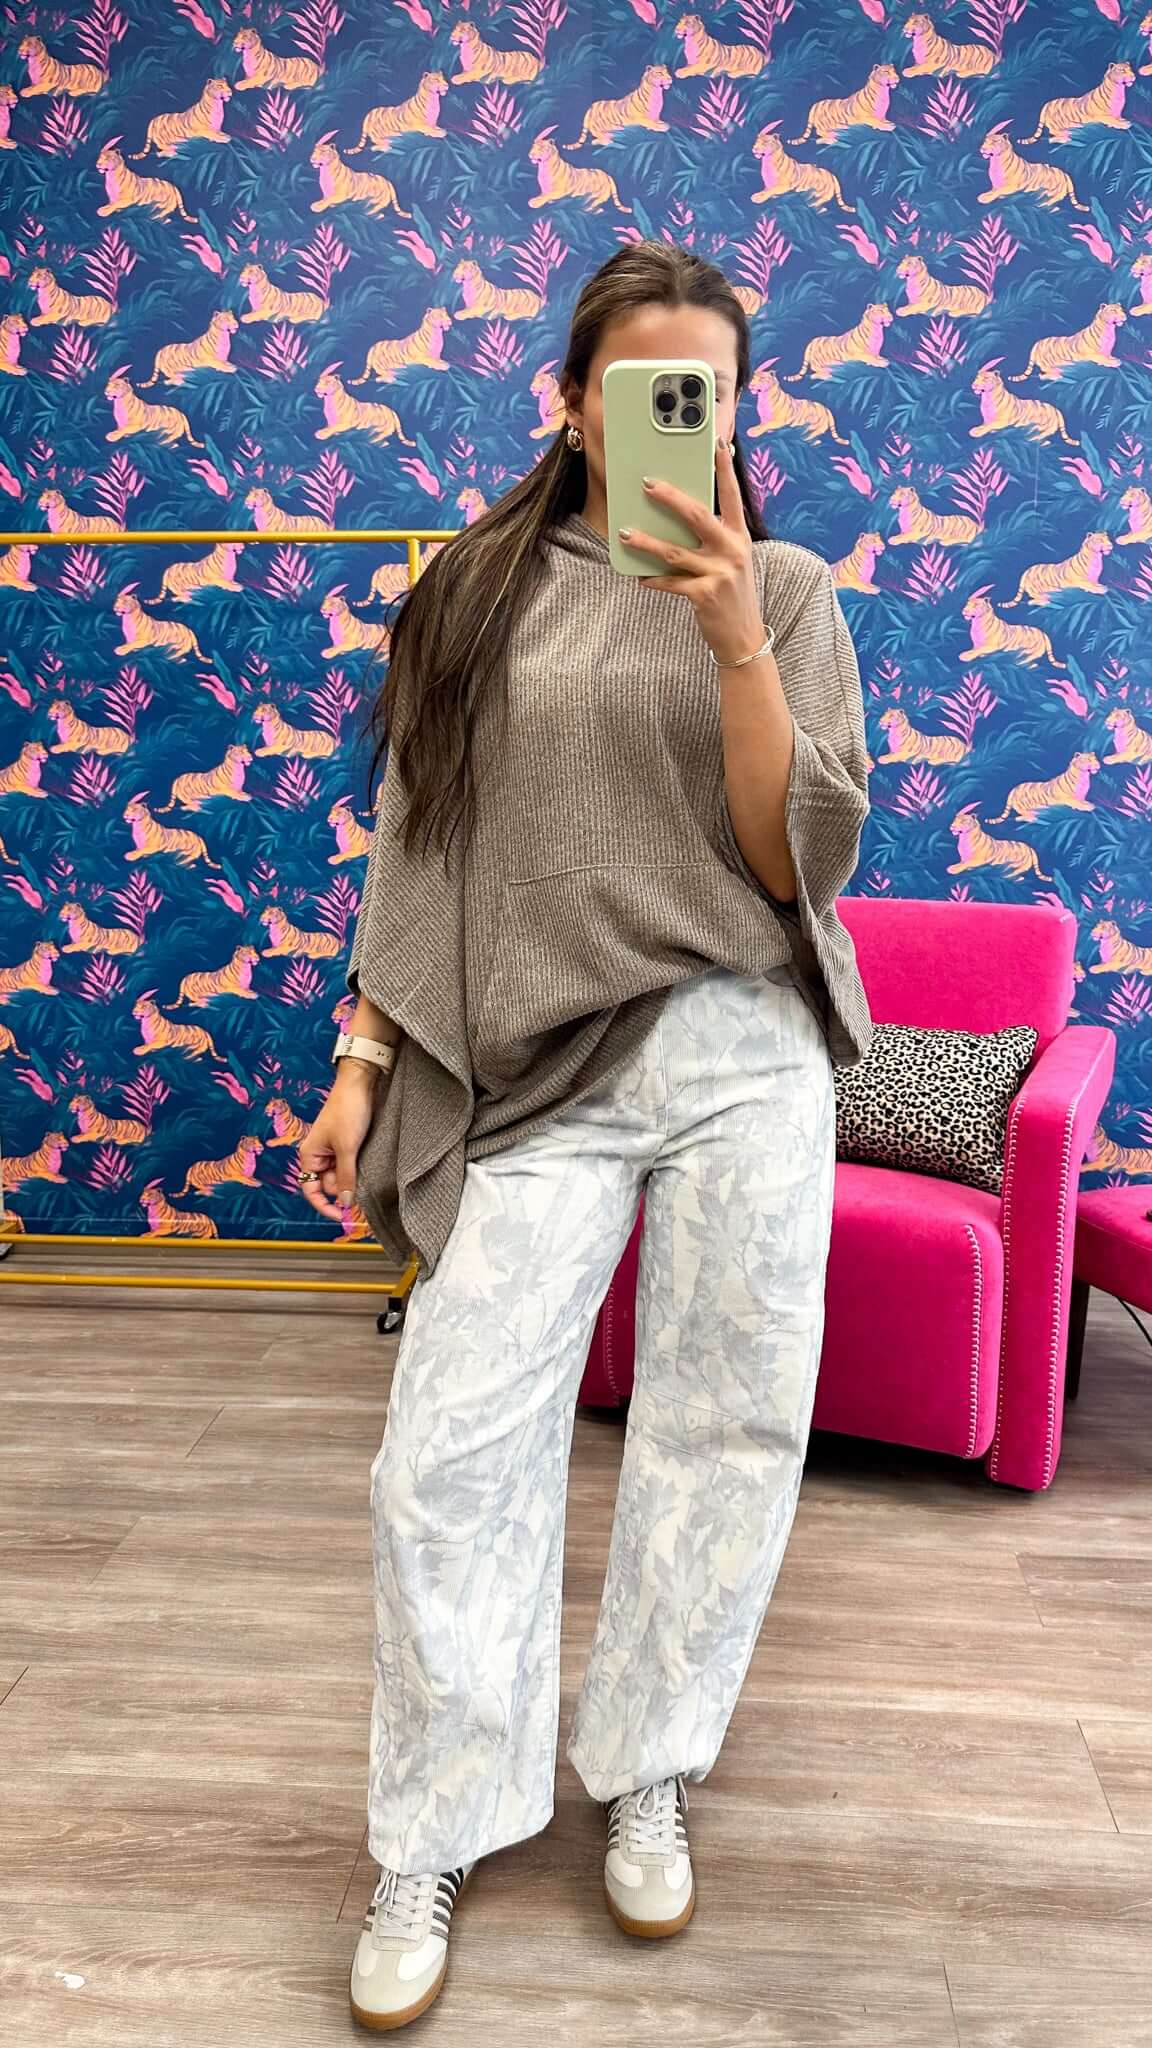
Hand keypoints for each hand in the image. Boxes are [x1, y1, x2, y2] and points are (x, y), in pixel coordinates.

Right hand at [297, 1065, 379, 1222]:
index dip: (324, 1205)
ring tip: (365, 1164)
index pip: (311, 1190)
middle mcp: (318, 1155)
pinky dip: (358, 1168)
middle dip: (344, 1187)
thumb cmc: (347, 1110)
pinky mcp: (347, 1145)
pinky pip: (350, 1165)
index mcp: (309, 1155)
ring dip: (353, 1177)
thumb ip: (346, 1176)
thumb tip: (345, 1202)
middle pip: (330, 1185)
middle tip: (361, 1182)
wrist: (360, 1083)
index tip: (341, 1216)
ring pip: (342, 1176)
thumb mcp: (347, 1147)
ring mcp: (333, 1150)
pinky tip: (367, 1163)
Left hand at [620, 439, 765, 667]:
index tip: (716, 443)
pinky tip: (639, 576)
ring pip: (674, 551)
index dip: (724, 469)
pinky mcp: (704, 595)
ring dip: (645, 541)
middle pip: (696, 515)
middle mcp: (732, 551)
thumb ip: (713, 538)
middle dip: (669, 497)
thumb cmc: (732, 593)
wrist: (743, 638)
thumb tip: (677, 517)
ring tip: (624, 533)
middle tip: (646, 483)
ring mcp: (719, 573)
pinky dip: (652, 579)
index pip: (732, 495)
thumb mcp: (731, 561)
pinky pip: (670, 582)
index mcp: (740, 537)